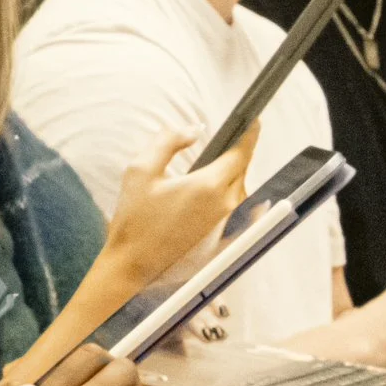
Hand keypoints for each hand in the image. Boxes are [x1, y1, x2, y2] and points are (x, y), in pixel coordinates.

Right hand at [101, 124, 256, 288]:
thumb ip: (168, 141)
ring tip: (219, 163)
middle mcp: (224, 204)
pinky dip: (239, 199)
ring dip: (233, 175)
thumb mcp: (140, 170)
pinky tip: (238, 195)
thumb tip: (194, 130)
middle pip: (240, 171)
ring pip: (238, 190)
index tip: (253, 120)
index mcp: (208, 185)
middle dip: (237, 154)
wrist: (132, 265)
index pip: (240, 153)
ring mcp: (225, 223)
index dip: (248, 135)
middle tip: (230, 139)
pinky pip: (238, 212)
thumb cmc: (134, 219)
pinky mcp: (221, 237)